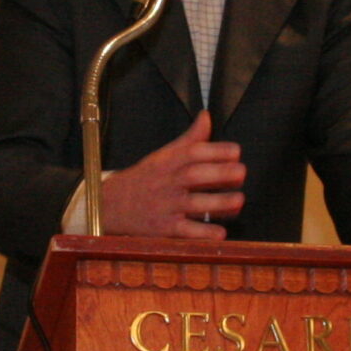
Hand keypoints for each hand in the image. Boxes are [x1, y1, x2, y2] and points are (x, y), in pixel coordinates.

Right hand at [99, 110, 244, 237]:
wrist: (109, 206)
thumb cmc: (144, 180)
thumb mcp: (162, 156)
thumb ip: (189, 139)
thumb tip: (206, 116)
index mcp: (168, 162)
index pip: (192, 153)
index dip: (214, 150)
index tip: (236, 151)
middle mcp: (167, 183)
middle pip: (193, 175)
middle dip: (219, 173)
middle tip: (241, 173)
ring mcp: (165, 207)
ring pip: (193, 204)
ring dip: (218, 203)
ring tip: (239, 201)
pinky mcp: (164, 230)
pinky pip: (185, 233)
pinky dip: (202, 234)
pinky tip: (220, 234)